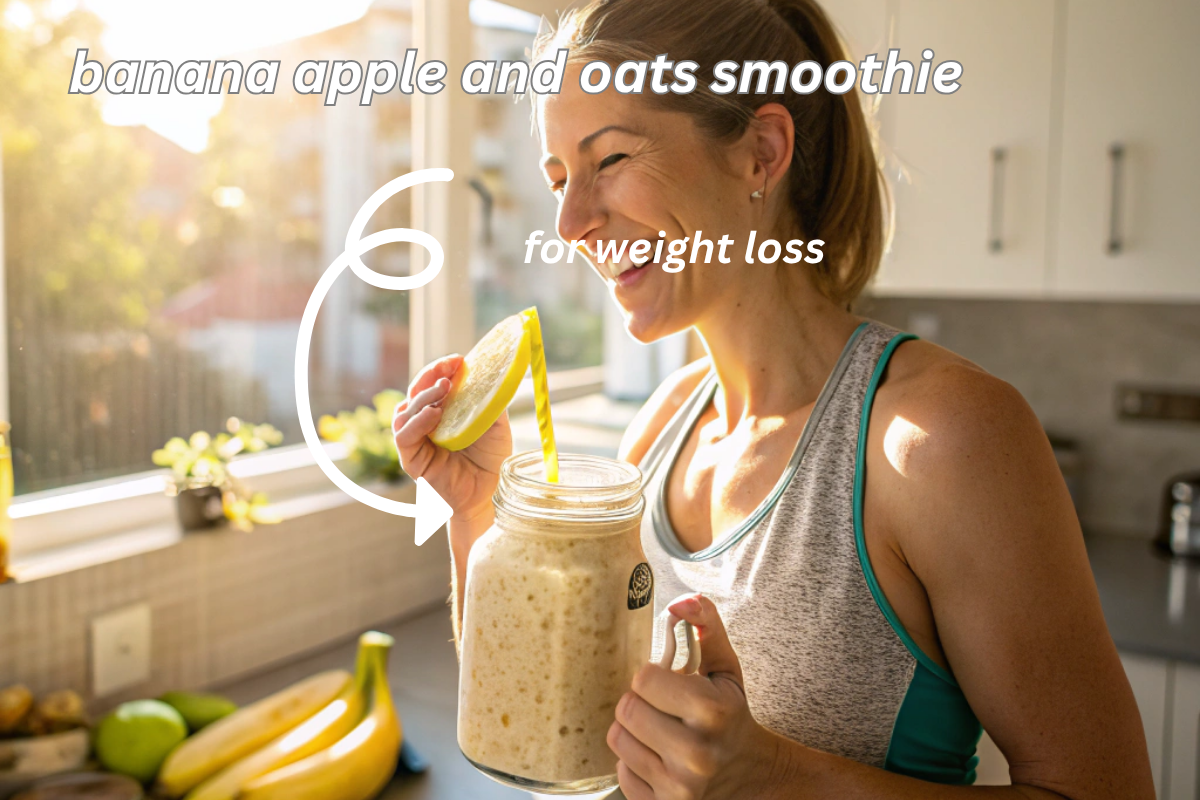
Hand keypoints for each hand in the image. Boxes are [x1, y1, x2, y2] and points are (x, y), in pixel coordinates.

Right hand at [392, 355, 511, 523]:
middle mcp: (424, 423)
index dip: (440, 368)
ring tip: (443, 390)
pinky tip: (434, 415)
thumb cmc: (491, 459)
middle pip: (414, 392)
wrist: (492, 492)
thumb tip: (491, 371)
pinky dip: (417, 423)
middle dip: (429, 376)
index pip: (432, 382)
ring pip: (404, 411)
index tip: (458, 359)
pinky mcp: (411, 460)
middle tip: (449, 370)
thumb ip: (489, 399)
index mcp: (441, 410)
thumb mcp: (495, 422)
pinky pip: (404, 437)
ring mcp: (416, 441)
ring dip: (422, 397)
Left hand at [608, 595, 785, 799]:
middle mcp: (696, 754)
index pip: (643, 678)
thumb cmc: (731, 715)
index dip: (652, 677)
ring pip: (619, 741)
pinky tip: (658, 757)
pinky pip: (621, 774)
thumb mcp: (725, 668)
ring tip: (657, 730)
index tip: (667, 683)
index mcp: (712, 711)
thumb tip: (682, 601)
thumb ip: (705, 626)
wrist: (752, 775)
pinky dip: (634, 763)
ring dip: (633, 732)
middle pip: (626, 710)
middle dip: (639, 702)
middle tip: (659, 707)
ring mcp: (680, 788)